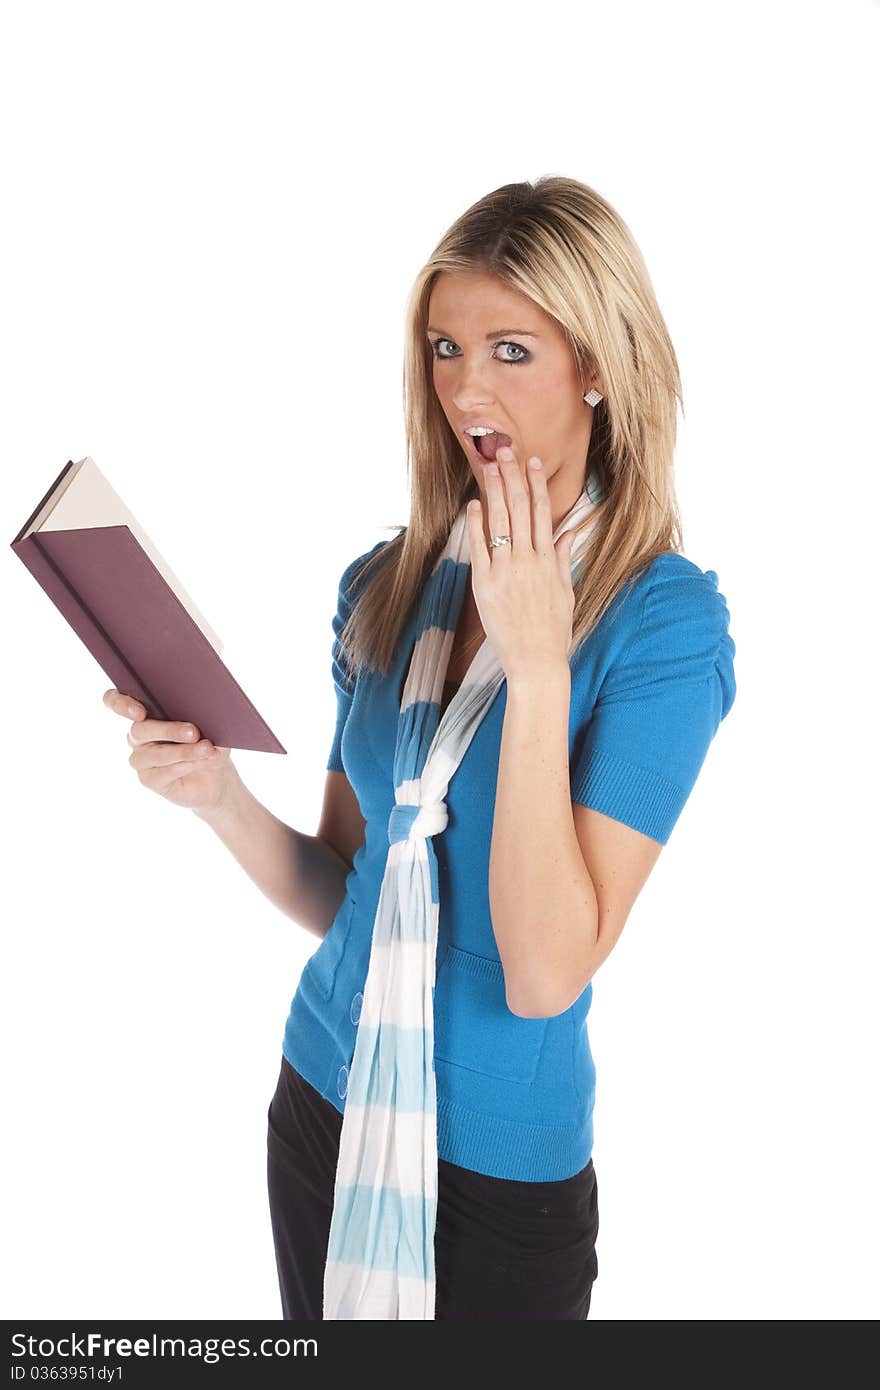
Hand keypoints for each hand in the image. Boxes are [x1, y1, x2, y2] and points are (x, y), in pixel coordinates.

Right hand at [102, 688, 236, 812]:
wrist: (217, 776)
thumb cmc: (210, 741)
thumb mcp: (210, 724)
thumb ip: (202, 713)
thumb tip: (205, 709)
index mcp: (146, 712)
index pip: (115, 701)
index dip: (120, 704)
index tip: (139, 712)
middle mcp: (138, 735)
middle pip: (140, 729)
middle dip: (169, 730)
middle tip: (194, 732)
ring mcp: (141, 758)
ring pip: (154, 753)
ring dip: (183, 751)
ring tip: (206, 749)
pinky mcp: (149, 779)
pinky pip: (162, 772)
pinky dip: (184, 766)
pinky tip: (200, 763)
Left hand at [466, 447, 575, 681]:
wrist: (536, 661)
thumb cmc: (553, 629)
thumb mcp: (564, 590)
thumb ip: (561, 558)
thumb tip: (567, 533)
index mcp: (548, 560)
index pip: (542, 512)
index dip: (536, 484)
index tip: (532, 462)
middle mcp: (528, 560)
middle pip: (519, 508)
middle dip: (511, 477)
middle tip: (504, 451)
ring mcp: (505, 571)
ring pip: (500, 522)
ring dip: (493, 491)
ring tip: (487, 466)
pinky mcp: (485, 585)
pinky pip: (480, 548)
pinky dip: (477, 524)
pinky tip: (474, 504)